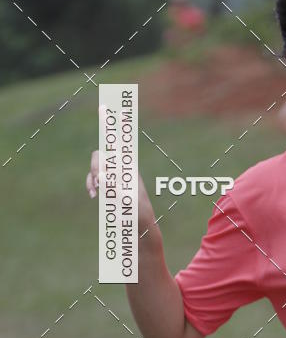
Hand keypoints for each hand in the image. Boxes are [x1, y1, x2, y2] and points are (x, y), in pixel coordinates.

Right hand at [85, 107, 155, 230]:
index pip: (120, 143)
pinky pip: (95, 178)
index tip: (106, 108)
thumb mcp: (128, 203)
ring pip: (96, 166)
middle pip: (102, 155)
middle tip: (98, 186)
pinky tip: (93, 195)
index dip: (113, 126)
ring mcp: (114, 178)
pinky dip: (91, 184)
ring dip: (92, 178)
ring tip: (96, 193)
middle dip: (95, 166)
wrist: (142, 230)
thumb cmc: (139, 217)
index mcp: (129, 169)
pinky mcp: (109, 187)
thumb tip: (100, 174)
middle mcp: (122, 170)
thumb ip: (115, 189)